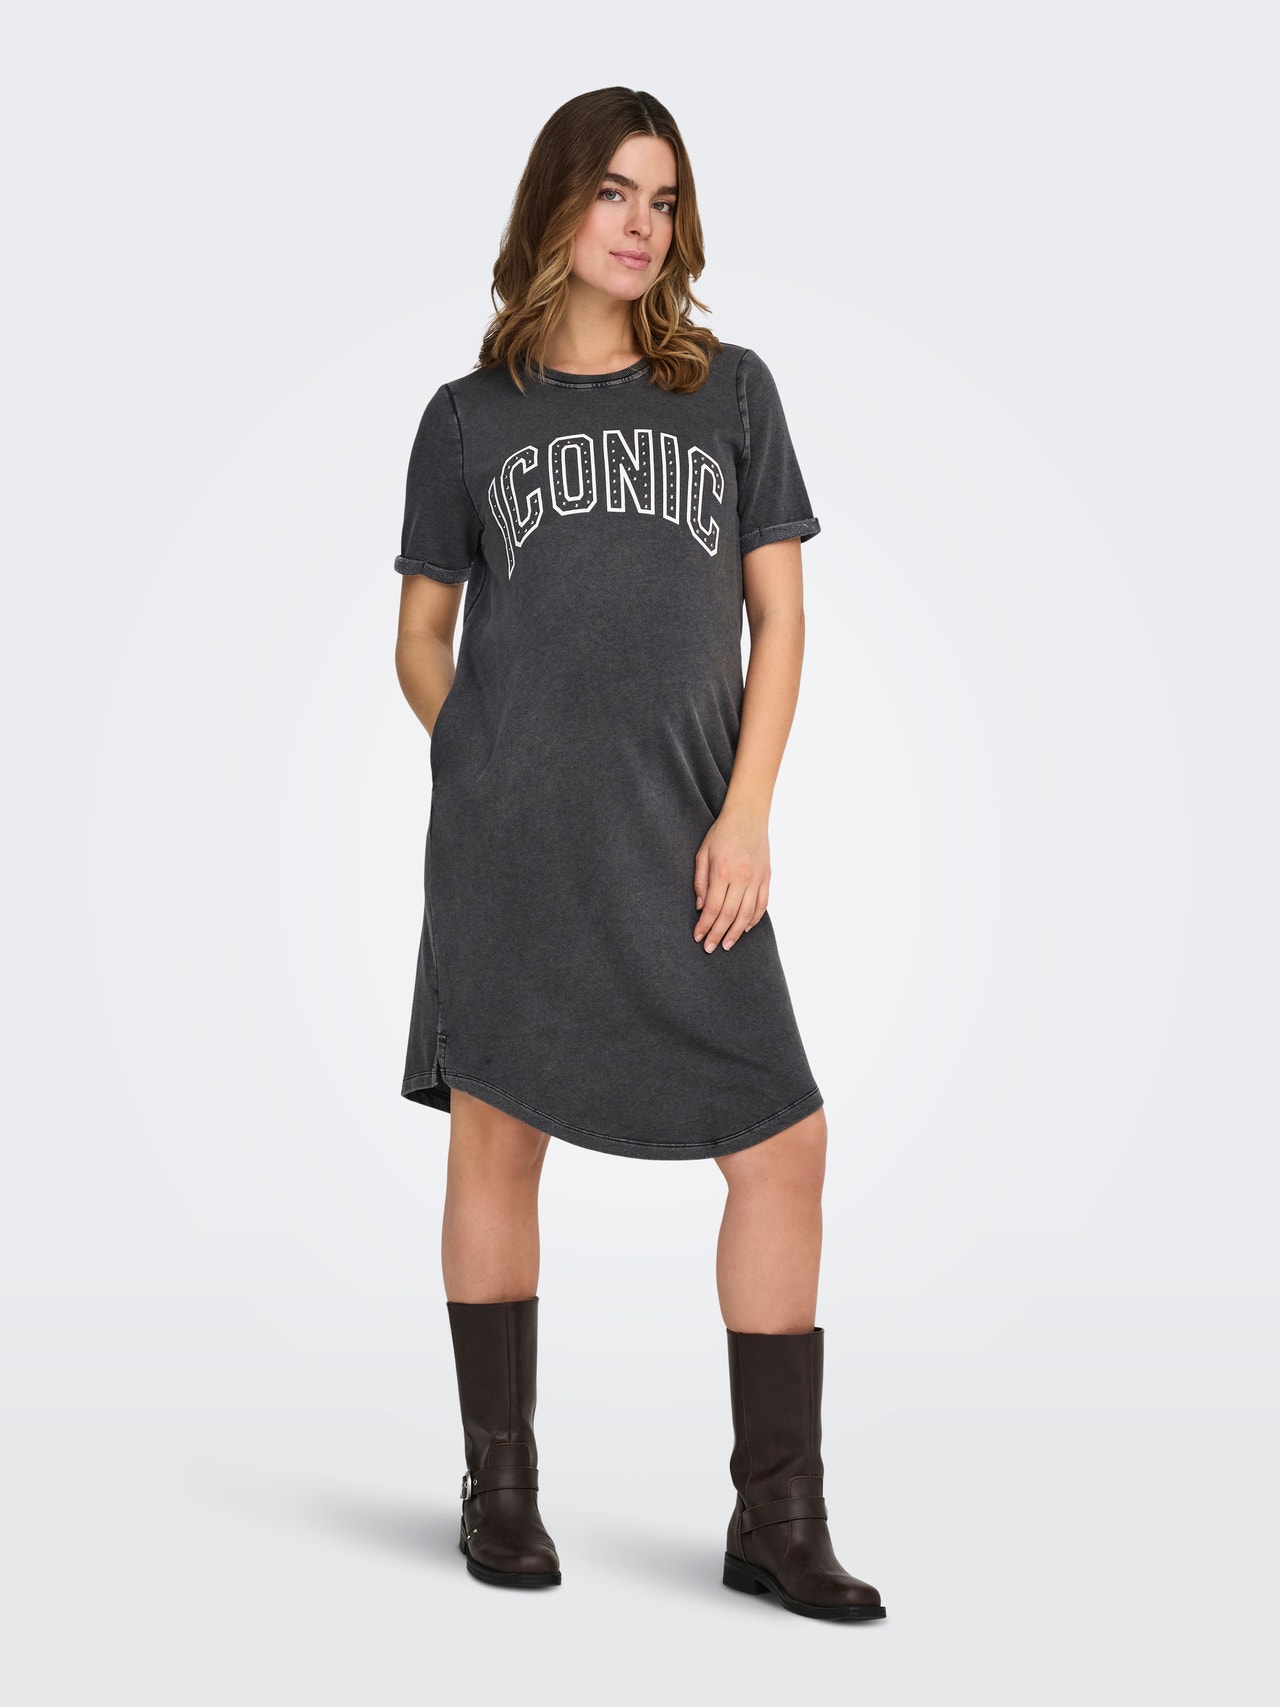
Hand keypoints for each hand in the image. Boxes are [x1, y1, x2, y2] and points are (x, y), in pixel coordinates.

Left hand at [693, 807, 769, 951]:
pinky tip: (746, 928)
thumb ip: (700, 881)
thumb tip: (700, 907)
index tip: (698, 936)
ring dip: (736, 932)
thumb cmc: (722, 833)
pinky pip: (762, 903)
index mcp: (723, 872)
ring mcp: (757, 878)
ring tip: (727, 944)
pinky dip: (754, 918)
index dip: (705, 926)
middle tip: (710, 948)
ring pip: (747, 914)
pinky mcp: (766, 877)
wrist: (748, 816)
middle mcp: (741, 878)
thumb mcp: (703, 853)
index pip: (713, 908)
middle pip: (729, 915)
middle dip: (718, 934)